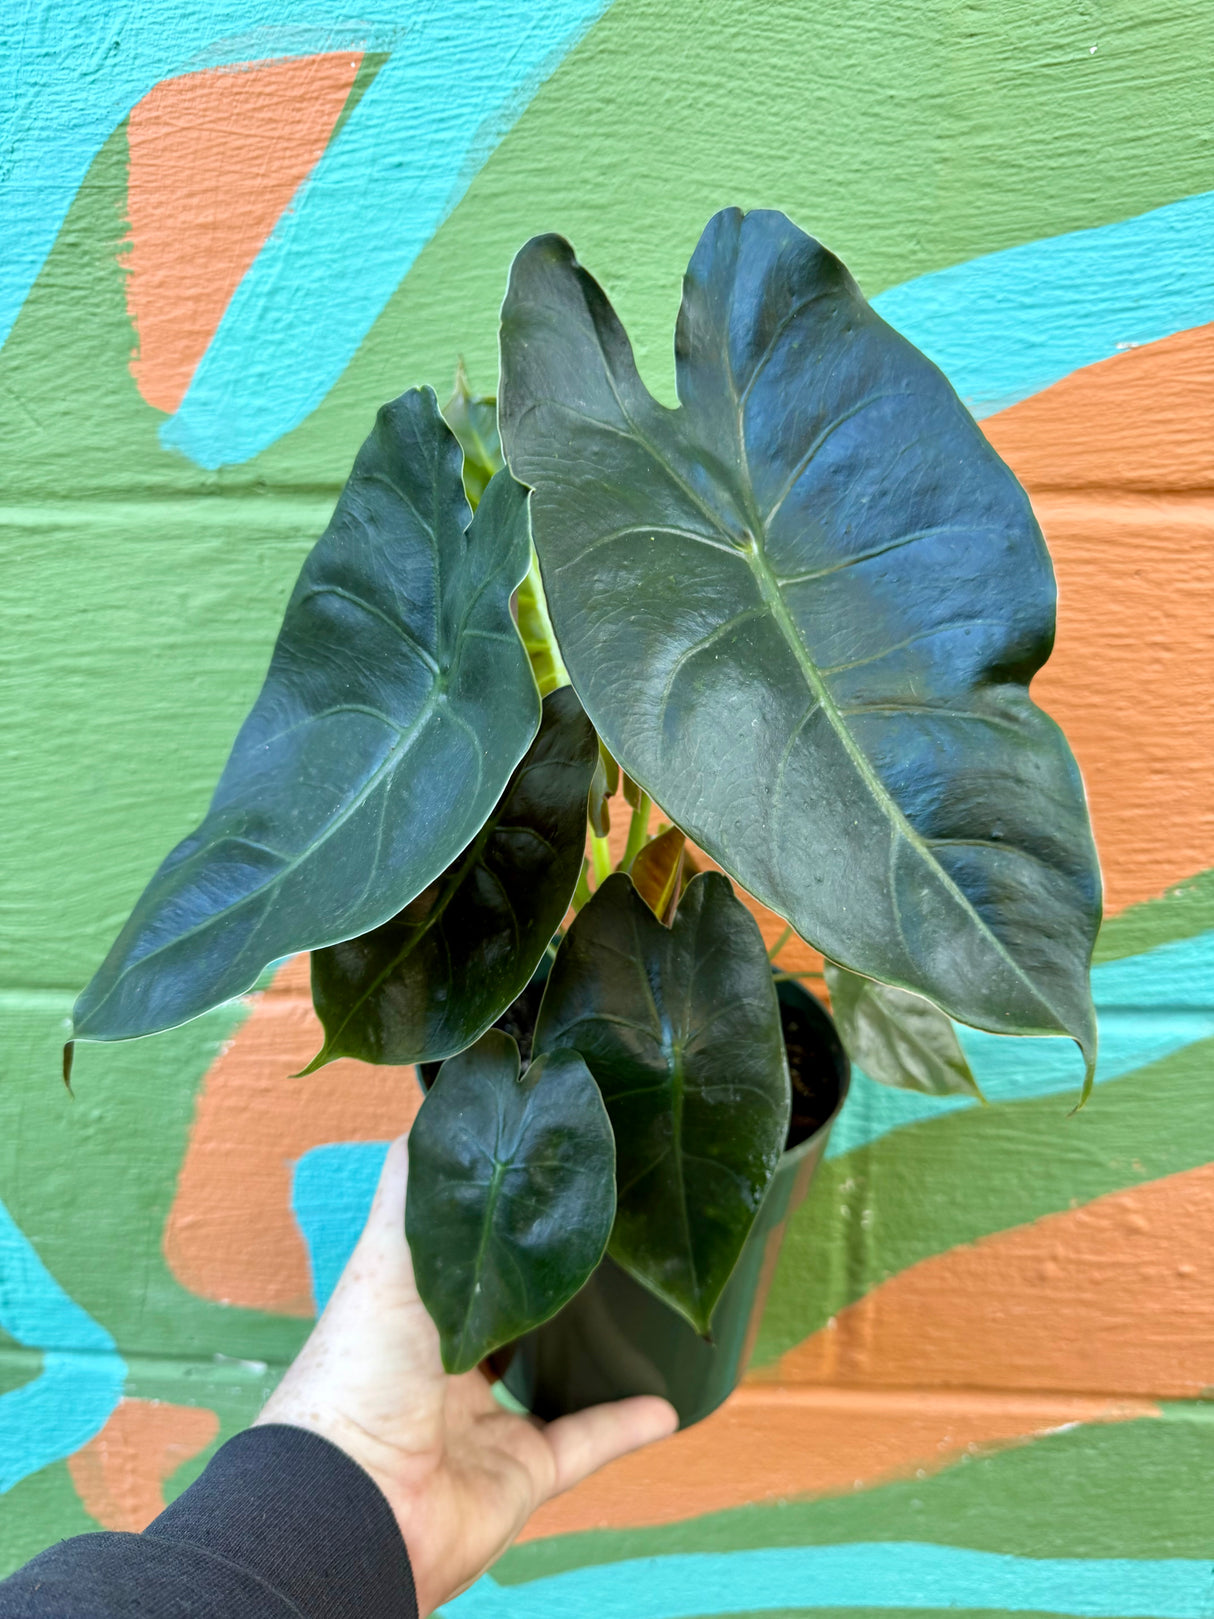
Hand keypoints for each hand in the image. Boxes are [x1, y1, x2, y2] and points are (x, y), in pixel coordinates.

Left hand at [256, 1135, 676, 1615]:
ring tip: (646, 1310)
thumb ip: (419, 1185)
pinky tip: (671, 1404)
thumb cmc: (360, 1365)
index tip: (551, 1170)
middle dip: (550, 1284)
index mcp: (409, 1309)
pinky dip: (626, 1426)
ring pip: (549, 1380)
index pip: (458, 1255)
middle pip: (508, 1315)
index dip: (495, 1217)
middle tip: (613, 1231)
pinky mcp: (519, 1475)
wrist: (356, 1500)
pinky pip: (584, 1445)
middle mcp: (443, 1364)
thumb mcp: (389, 1253)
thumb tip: (442, 1096)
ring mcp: (482, 1422)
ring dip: (594, 1354)